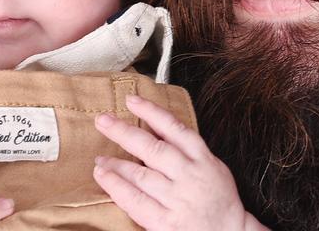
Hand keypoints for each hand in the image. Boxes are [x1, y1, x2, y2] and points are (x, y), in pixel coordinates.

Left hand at [93, 95, 269, 230]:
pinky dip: (116, 187)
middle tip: (102, 120)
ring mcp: (177, 200)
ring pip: (140, 175)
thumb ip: (186, 149)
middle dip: (124, 132)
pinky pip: (135, 201)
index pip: (174, 128)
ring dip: (115, 164)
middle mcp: (189, 176)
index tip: (131, 100)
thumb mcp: (212, 166)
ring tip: (100, 159)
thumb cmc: (218, 200)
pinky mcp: (166, 222)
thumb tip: (154, 129)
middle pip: (152, 148)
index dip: (151, 111)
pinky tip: (104, 178)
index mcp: (203, 159)